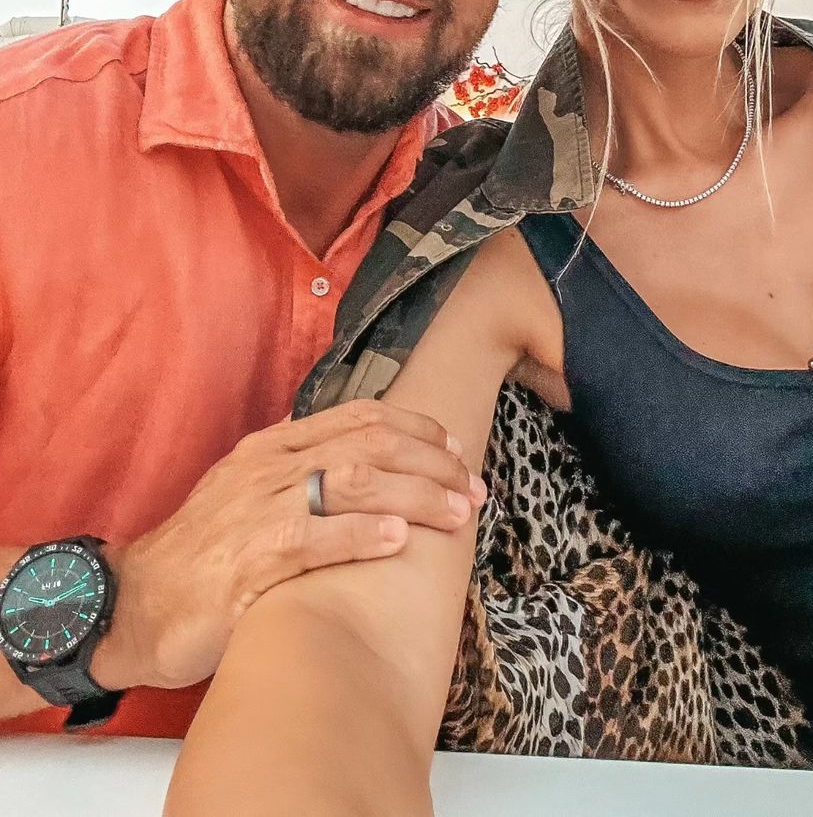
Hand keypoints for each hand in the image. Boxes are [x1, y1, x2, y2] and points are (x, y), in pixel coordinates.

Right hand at [95, 399, 485, 690]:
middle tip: (471, 487)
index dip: (416, 429)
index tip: (455, 449)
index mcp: (273, 448)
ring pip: (351, 481)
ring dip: (414, 494)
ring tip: (456, 512)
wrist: (132, 604)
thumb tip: (373, 466)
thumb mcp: (251, 493)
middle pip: (368, 444)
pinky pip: (312, 538)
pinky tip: (396, 538)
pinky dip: (359, 533)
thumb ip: (304, 474)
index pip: (359, 417)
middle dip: (430, 462)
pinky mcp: (247, 564)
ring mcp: (256, 512)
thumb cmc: (204, 554)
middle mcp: (268, 469)